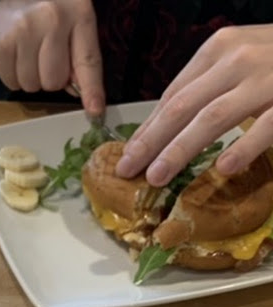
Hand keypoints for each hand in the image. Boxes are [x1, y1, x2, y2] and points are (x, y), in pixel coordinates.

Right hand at [0, 0, 103, 115]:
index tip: (95, 111)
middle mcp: (52, 18)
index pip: (87, 60)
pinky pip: (11, 83)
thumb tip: (77, 91)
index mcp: (78, 13)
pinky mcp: (1, 43)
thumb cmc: (46, 13)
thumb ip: (78, 57)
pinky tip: (14, 54)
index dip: (92, 90)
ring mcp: (23, 30)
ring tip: (27, 53)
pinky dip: (12, 76)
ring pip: (31, 85)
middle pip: (54, 81)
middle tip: (43, 57)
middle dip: (49, 78)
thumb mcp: (72, 24)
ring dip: (29, 78)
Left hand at [116, 24, 272, 185]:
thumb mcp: (236, 61)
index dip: (146, 129)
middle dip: (150, 142)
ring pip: (212, 118)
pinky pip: (266, 126)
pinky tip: (223, 169)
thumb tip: (158, 130)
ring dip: (179, 150)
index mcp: (218, 50)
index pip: (172, 96)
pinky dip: (243, 147)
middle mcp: (237, 59)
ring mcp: (267, 77)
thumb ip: (203, 89)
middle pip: (182, 107)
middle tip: (128, 171)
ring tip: (156, 177)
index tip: (127, 155)